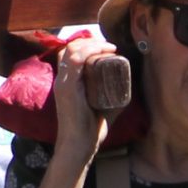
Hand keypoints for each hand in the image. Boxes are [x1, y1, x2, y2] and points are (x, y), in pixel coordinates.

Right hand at [50, 34, 118, 163]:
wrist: (79, 147)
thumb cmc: (89, 131)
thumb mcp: (100, 107)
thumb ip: (108, 97)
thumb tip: (126, 87)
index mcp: (65, 82)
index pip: (68, 53)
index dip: (85, 44)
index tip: (105, 47)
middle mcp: (61, 79)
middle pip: (70, 47)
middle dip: (91, 41)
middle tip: (109, 46)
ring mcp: (63, 82)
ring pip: (73, 50)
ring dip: (92, 44)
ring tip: (109, 47)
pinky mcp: (67, 87)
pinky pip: (76, 60)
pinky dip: (89, 51)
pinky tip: (103, 50)